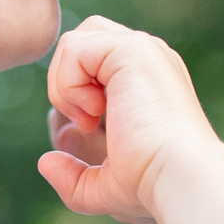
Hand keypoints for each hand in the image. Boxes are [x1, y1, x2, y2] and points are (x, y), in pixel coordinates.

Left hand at [39, 16, 218, 223]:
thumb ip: (74, 176)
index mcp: (145, 77)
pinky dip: (68, 83)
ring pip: (74, 41)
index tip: (91, 128)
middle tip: (84, 120)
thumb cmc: (150, 186)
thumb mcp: (104, 185)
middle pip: (82, 37)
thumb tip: (45, 163)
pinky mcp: (133, 49)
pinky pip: (75, 48)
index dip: (74, 88)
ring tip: (88, 118)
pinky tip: (92, 111)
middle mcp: (147, 57)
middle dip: (65, 78)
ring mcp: (142, 50)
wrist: (178, 178)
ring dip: (65, 84)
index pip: (91, 56)